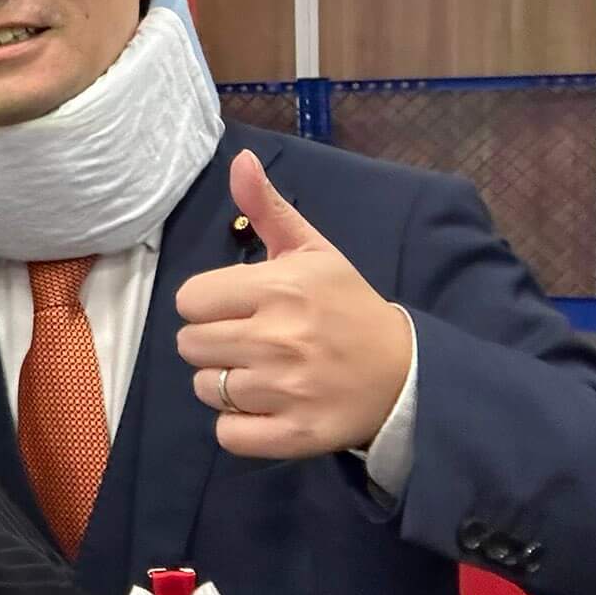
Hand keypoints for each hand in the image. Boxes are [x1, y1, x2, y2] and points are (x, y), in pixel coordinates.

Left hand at [175, 151, 412, 457]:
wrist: (406, 374)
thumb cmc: (347, 306)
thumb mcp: (313, 251)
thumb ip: (268, 209)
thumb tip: (239, 159)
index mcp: (278, 289)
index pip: (189, 300)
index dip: (208, 304)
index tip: (238, 307)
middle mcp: (278, 339)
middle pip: (189, 344)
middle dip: (212, 342)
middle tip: (251, 341)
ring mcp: (286, 391)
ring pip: (205, 389)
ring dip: (223, 384)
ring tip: (261, 373)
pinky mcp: (296, 435)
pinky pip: (227, 434)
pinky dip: (238, 426)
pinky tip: (265, 407)